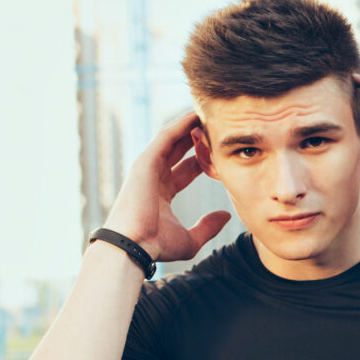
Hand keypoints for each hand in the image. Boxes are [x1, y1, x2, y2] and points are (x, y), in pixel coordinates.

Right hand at [102, 110, 230, 263]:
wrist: (134, 245)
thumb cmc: (156, 245)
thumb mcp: (190, 239)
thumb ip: (208, 226)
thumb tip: (226, 216)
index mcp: (162, 193)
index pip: (186, 169)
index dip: (203, 159)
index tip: (221, 151)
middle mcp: (154, 176)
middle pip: (179, 150)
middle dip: (197, 137)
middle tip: (217, 126)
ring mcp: (148, 167)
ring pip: (172, 139)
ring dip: (189, 126)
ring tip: (209, 113)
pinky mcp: (145, 160)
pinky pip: (166, 136)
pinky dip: (180, 125)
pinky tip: (196, 115)